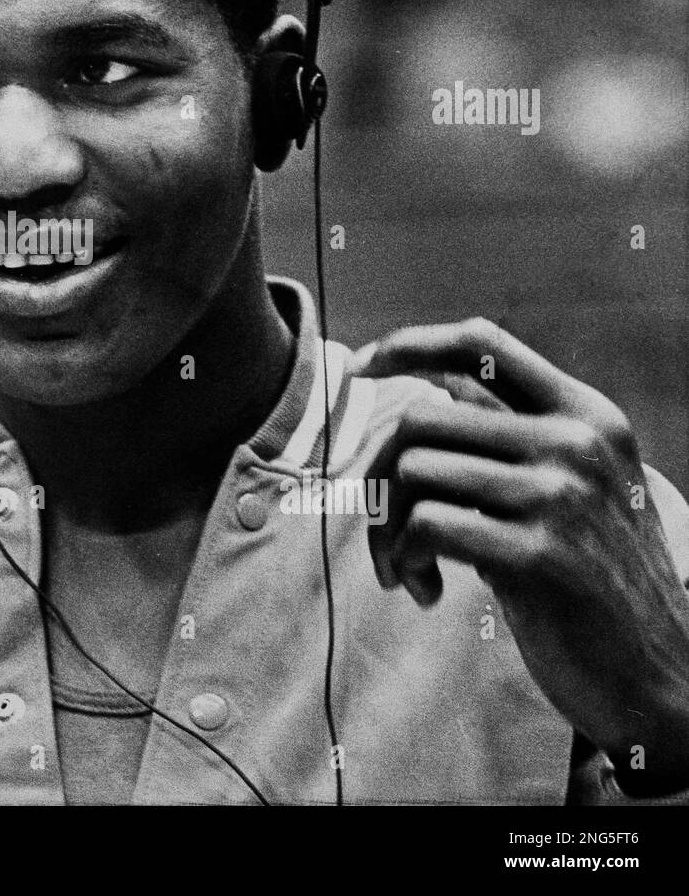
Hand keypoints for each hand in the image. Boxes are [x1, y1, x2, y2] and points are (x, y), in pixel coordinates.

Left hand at [349, 317, 688, 793]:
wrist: (658, 675)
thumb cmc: (591, 577)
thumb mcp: (574, 485)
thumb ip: (514, 435)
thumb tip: (431, 385)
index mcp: (585, 413)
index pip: (481, 344)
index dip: (410, 344)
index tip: (363, 366)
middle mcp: (575, 442)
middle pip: (421, 418)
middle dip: (378, 477)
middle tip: (386, 532)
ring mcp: (559, 496)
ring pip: (411, 470)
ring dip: (387, 529)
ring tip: (408, 569)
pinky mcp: (537, 554)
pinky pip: (424, 525)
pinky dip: (404, 558)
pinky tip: (427, 590)